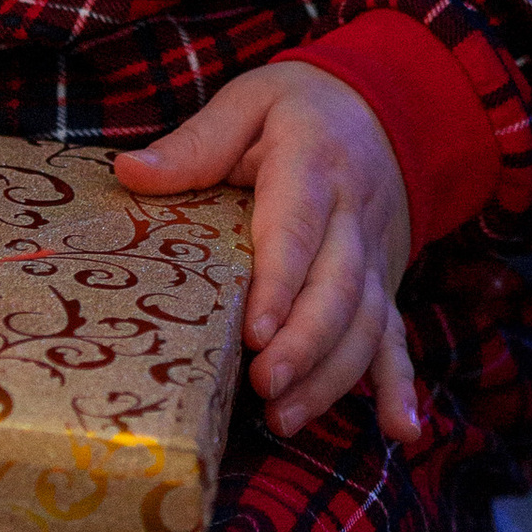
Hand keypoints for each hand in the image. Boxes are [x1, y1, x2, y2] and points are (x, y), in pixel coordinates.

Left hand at [115, 62, 422, 445]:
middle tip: (264, 388)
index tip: (254, 332)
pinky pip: (397, 334)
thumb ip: (197, 142)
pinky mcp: (386, 281)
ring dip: (332, 376)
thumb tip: (130, 172)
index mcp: (314, 165)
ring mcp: (376, 255)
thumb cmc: (302, 107)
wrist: (389, 104)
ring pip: (366, 322)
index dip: (281, 284)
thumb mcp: (251, 101)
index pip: (299, 230)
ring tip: (286, 417)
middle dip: (303, 346)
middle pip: (337, 289)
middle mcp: (353, 216)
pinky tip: (401, 431)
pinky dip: (400, 384)